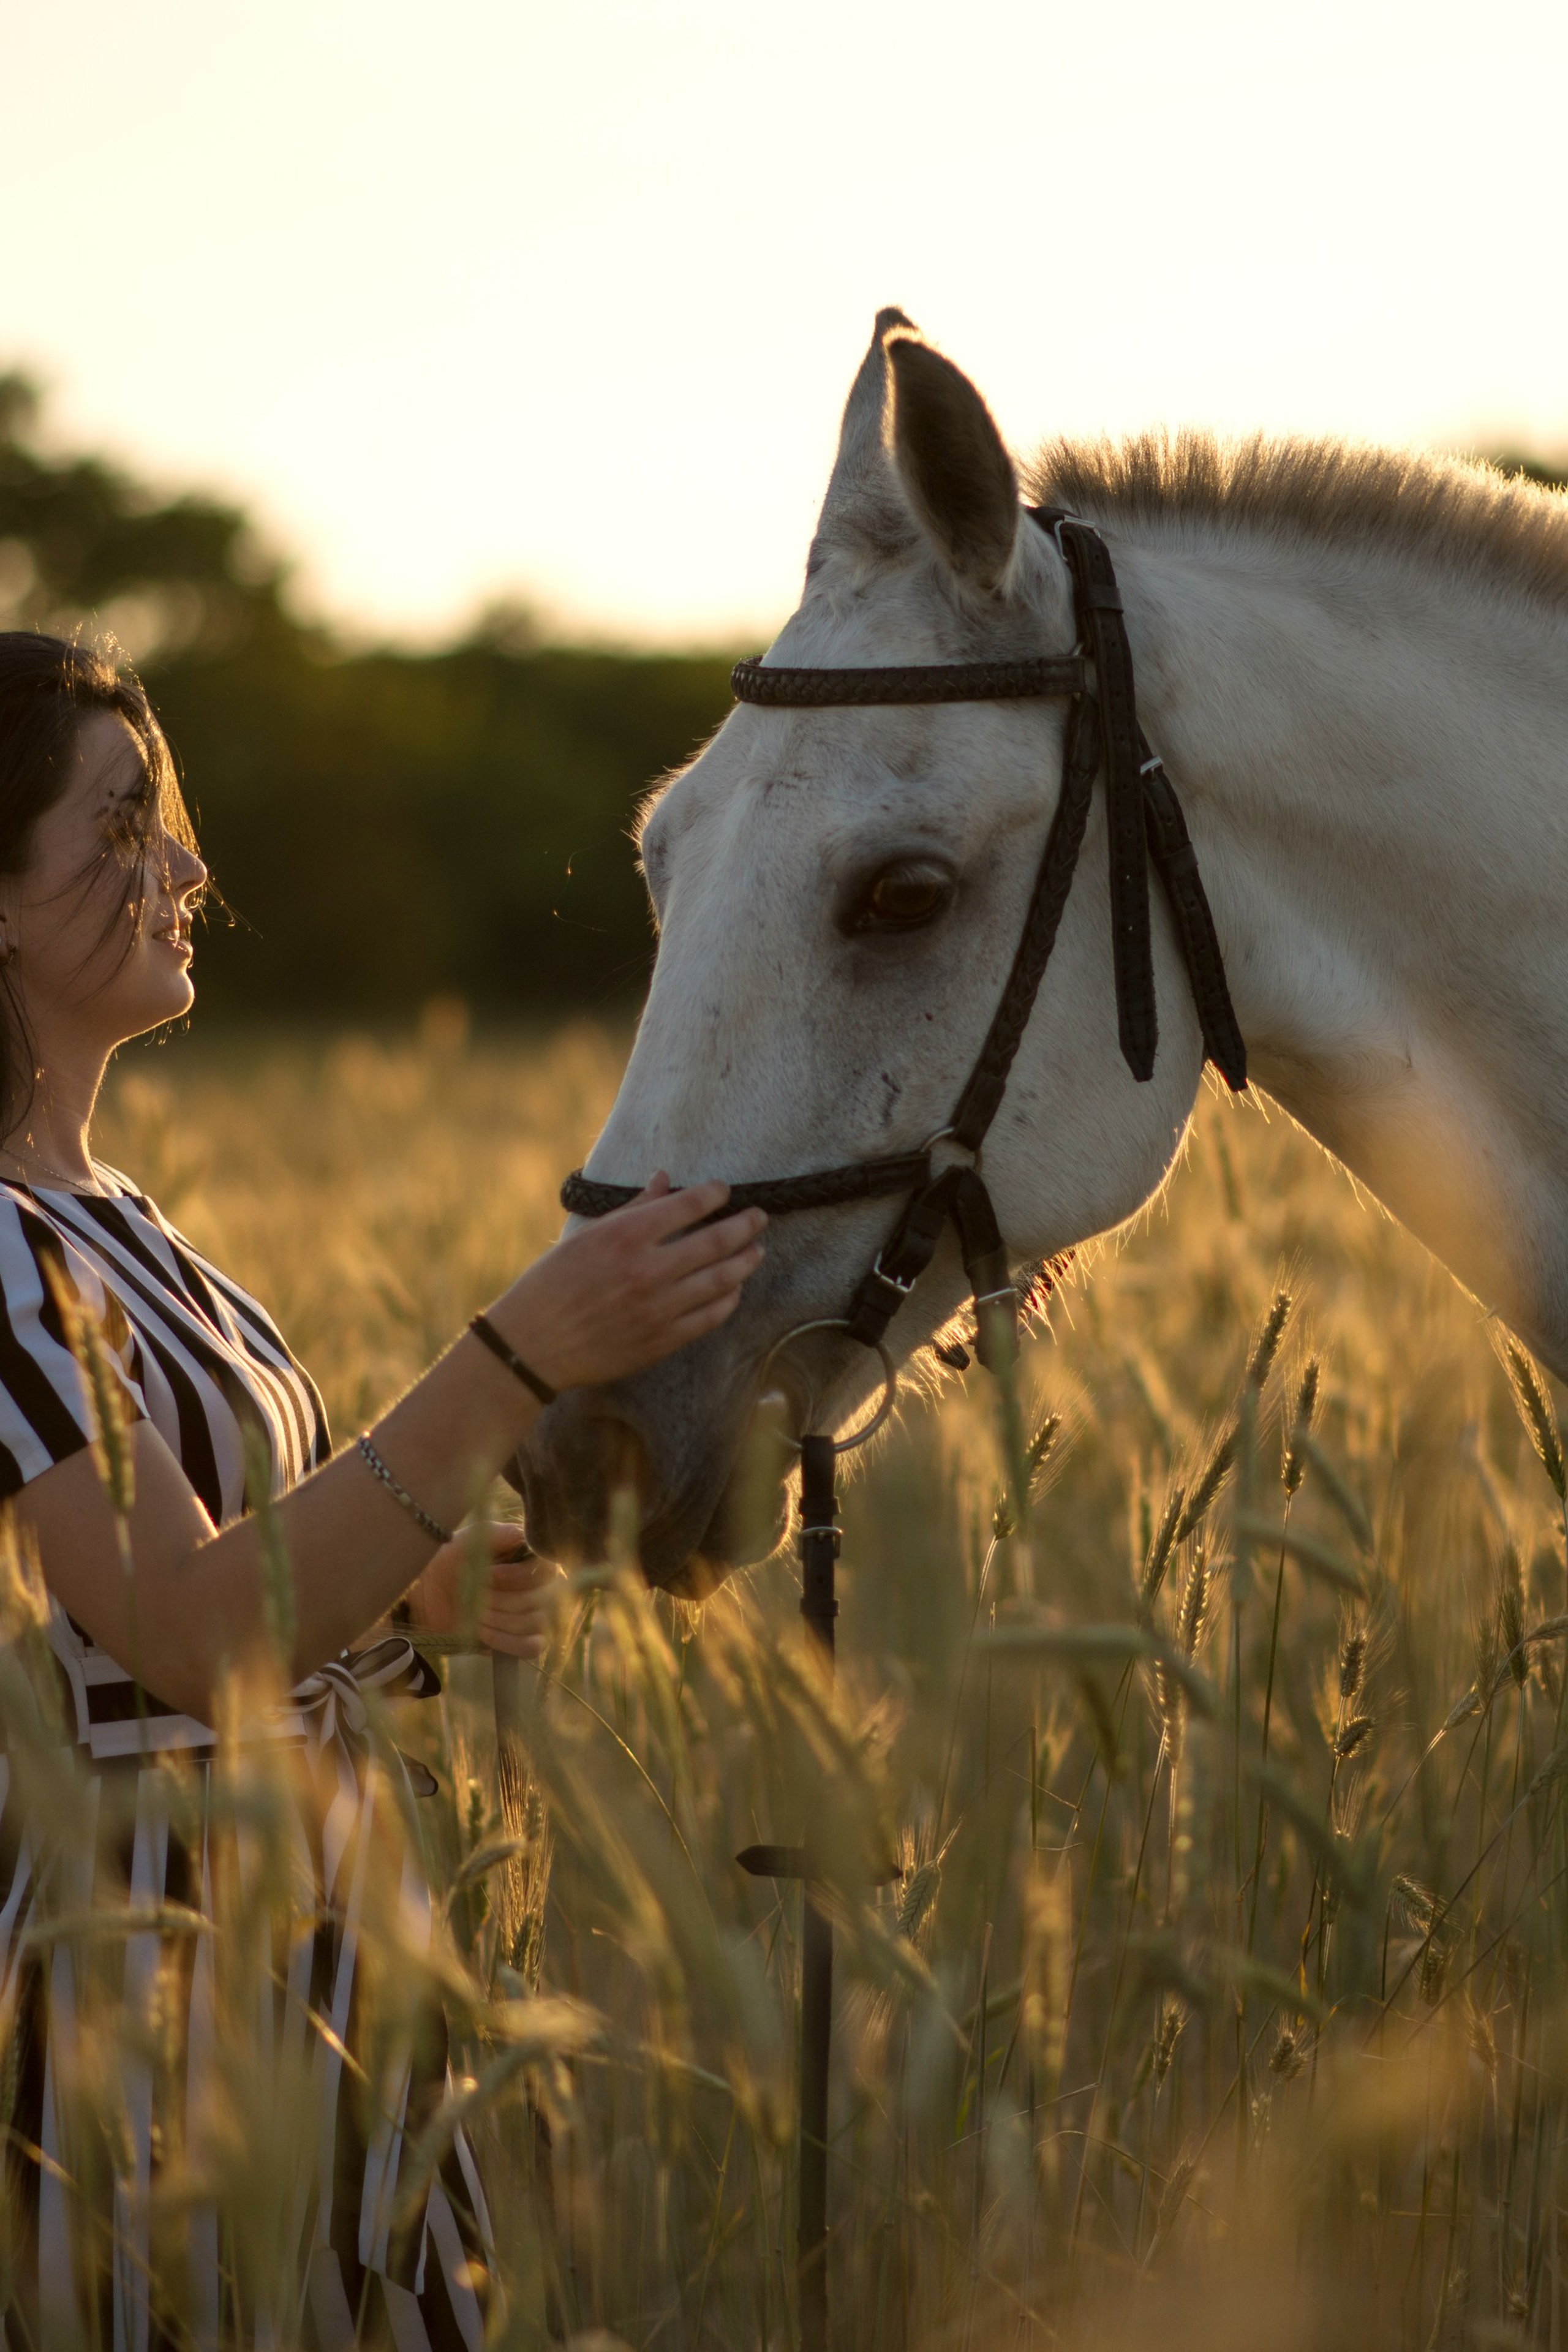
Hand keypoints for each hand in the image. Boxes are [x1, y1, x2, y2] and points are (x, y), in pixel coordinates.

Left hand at [406, 1522, 563, 1658]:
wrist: (428, 1597)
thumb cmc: (451, 1563)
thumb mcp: (468, 1541)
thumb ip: (498, 1534)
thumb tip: (523, 1536)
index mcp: (531, 1559)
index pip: (545, 1569)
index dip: (517, 1576)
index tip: (488, 1575)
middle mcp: (542, 1586)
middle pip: (542, 1598)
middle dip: (504, 1600)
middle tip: (478, 1597)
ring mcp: (538, 1616)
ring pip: (535, 1621)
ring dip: (500, 1619)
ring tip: (476, 1615)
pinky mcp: (526, 1642)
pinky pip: (533, 1646)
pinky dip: (507, 1641)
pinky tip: (483, 1633)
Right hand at [485, 1175, 765, 1390]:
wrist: (533, 1345)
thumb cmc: (553, 1284)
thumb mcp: (587, 1236)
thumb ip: (632, 1208)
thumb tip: (665, 1178)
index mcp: (625, 1237)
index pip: (688, 1205)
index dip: (715, 1194)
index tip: (725, 1190)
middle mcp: (647, 1270)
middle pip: (716, 1241)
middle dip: (745, 1225)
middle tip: (760, 1216)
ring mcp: (659, 1308)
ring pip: (722, 1280)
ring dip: (746, 1261)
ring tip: (757, 1250)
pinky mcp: (663, 1340)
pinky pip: (710, 1317)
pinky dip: (728, 1299)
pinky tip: (734, 1289)